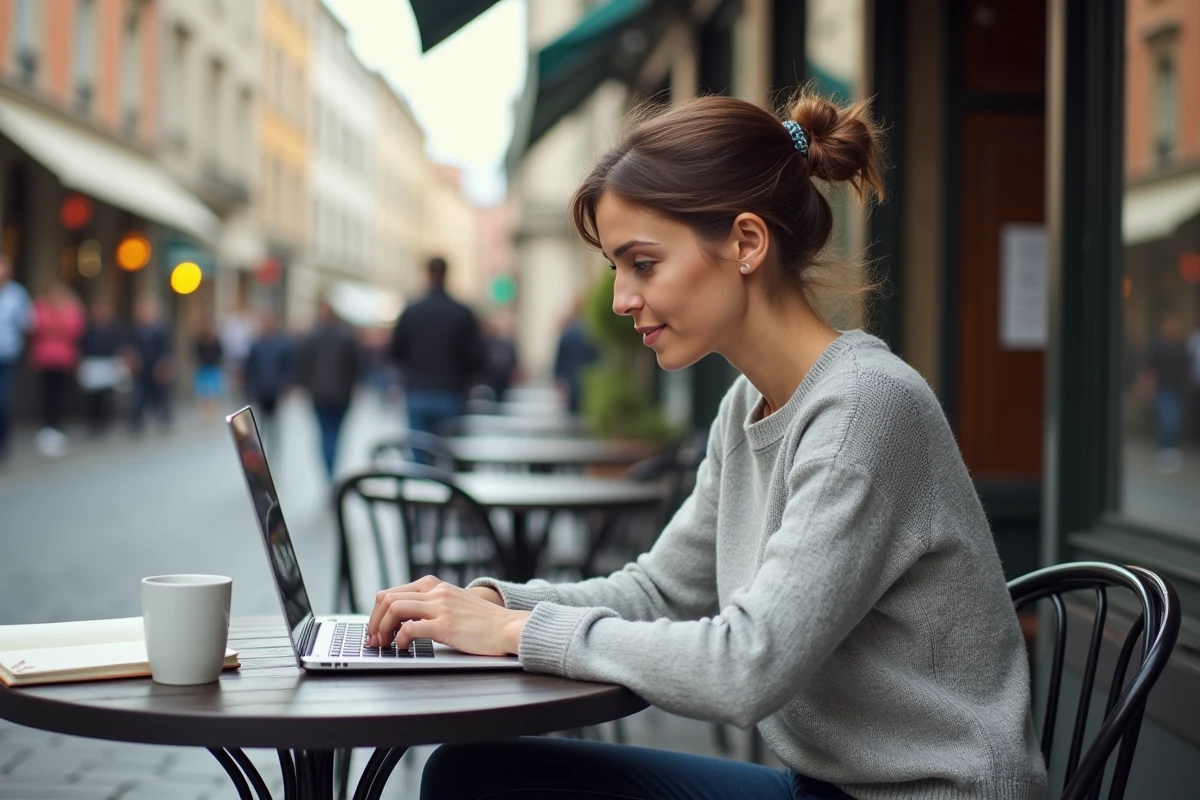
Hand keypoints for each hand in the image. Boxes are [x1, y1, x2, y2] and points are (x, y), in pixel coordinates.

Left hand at [365, 575, 528, 655]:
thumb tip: (404, 621)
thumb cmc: (483, 623)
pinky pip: (410, 628)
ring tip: (383, 644)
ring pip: (395, 608)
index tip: (375, 629)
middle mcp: (436, 591)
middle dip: (374, 620)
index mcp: (436, 585)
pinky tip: (402, 648)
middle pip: (388, 598)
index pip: (393, 591)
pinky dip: (399, 639)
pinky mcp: (445, 625)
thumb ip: (433, 605)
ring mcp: (441, 607)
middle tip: (373, 639)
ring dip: (381, 628)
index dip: (377, 612)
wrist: (508, 627)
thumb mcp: (455, 604)